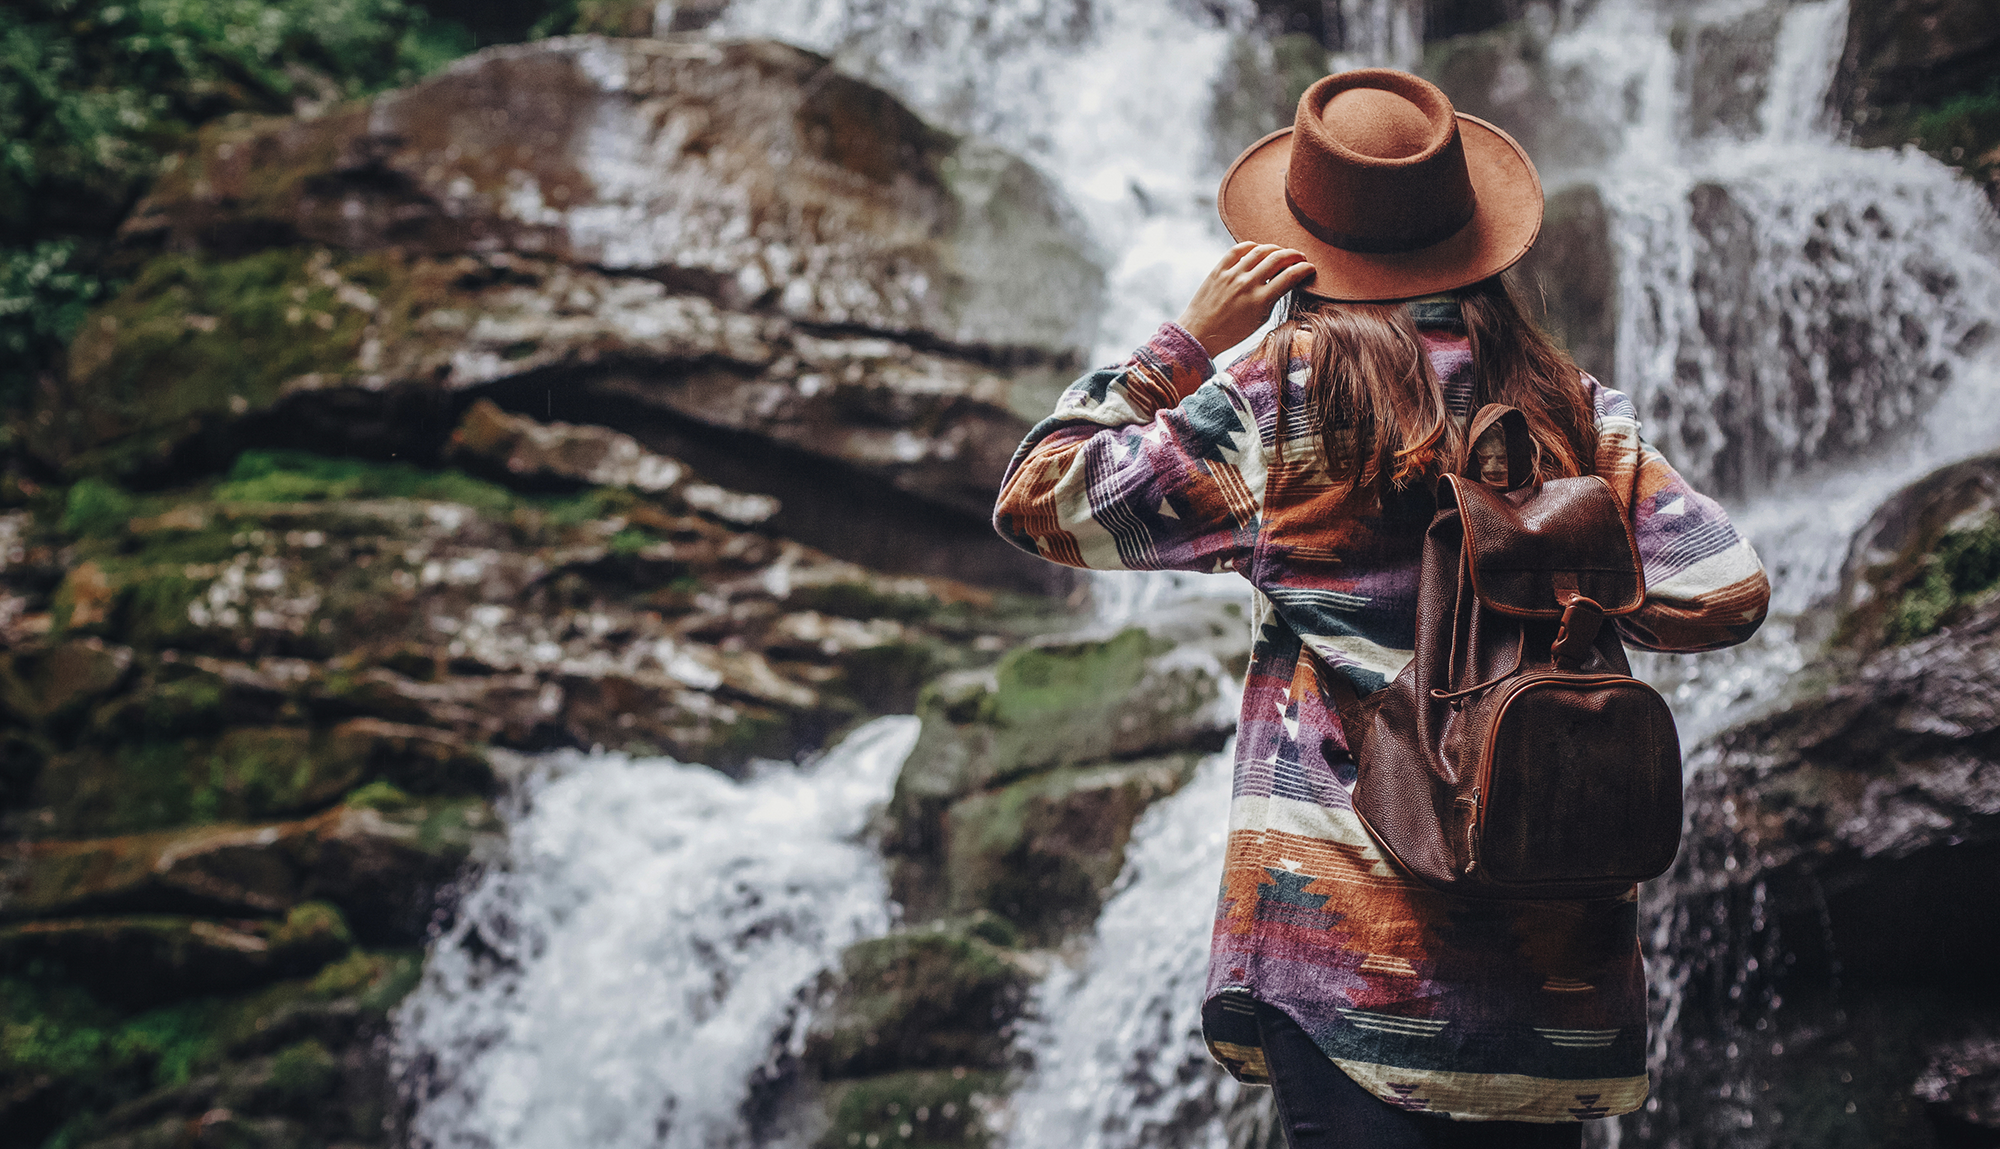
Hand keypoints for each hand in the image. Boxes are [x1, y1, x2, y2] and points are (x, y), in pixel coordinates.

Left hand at [1176, 242, 1316, 356]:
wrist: (1200, 333)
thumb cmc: (1232, 332)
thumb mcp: (1260, 319)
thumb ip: (1274, 298)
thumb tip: (1287, 279)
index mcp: (1260, 300)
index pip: (1291, 276)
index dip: (1305, 268)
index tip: (1310, 268)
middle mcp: (1247, 284)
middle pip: (1278, 258)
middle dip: (1294, 255)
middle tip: (1300, 257)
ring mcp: (1232, 275)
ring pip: (1260, 250)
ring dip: (1275, 248)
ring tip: (1281, 252)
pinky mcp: (1218, 270)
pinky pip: (1238, 249)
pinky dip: (1251, 246)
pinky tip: (1258, 249)